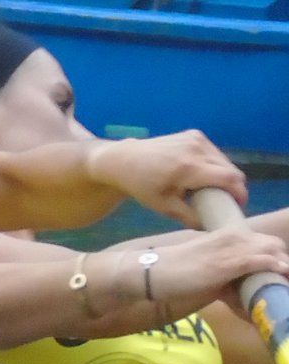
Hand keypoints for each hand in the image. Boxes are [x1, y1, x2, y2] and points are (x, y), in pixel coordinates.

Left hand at [86, 132, 244, 224]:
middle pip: (231, 170)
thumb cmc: (141, 185)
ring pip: (224, 161)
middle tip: (223, 201)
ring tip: (211, 189)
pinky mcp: (194, 134)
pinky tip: (201, 175)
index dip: (240, 194)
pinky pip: (214, 152)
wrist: (122, 160)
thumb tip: (210, 228)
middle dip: (232, 187)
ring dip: (223, 175)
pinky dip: (213, 164)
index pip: (230, 179)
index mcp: (190, 167)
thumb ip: (190, 217)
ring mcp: (196, 139)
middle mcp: (197, 149)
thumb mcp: (164, 207)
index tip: (236, 207)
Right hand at [101, 230, 288, 320]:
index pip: (262, 242)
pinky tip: (283, 274)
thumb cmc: (172, 273)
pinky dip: (277, 268)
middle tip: (285, 279)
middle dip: (283, 261)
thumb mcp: (203, 271)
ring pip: (272, 251)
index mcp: (226, 237)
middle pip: (272, 245)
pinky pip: (262, 262)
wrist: (151, 272)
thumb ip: (224, 276)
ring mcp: (231, 249)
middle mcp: (232, 238)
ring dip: (284, 265)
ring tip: (286, 280)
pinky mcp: (229, 263)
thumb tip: (237, 291)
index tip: (282, 272)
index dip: (276, 256)